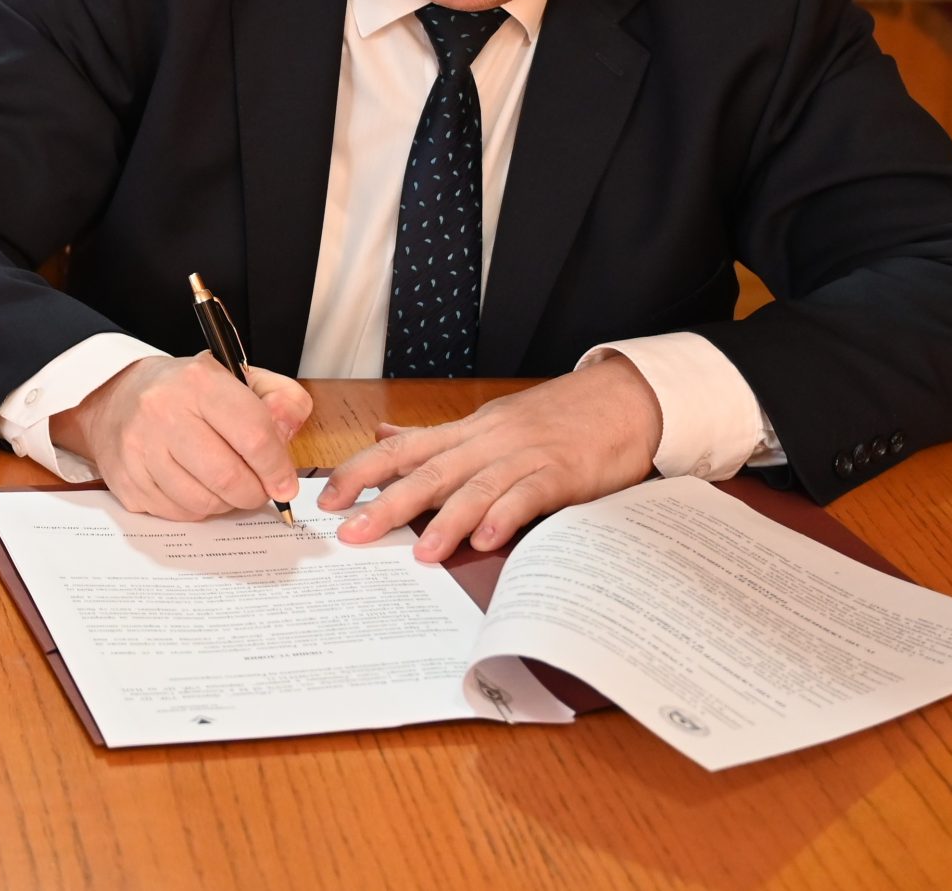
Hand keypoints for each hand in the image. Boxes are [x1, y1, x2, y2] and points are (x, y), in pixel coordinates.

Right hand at [51, 353, 312, 520]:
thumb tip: (287, 436)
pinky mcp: (126, 479)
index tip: (284, 484)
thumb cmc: (188, 393)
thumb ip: (281, 400)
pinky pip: (177, 513)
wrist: (118, 399)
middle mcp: (163, 410)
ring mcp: (139, 448)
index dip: (277, 468)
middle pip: (228, 476)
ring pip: (203, 502)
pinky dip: (196, 509)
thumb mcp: (240, 379)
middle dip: (253, 493)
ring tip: (225, 485)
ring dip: (225, 503)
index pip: (253, 435)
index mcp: (199, 381)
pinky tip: (195, 487)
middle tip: (257, 489)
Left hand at [319, 354, 662, 560]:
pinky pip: (529, 494)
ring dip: (446, 520)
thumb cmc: (555, 417)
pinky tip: (488, 539)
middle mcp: (487, 441)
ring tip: (421, 553)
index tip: (327, 500)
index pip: (401, 449)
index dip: (361, 472)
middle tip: (352, 534)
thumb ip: (436, 438)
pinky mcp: (562, 473)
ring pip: (475, 486)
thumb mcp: (488, 422)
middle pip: (428, 472)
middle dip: (386, 504)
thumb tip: (383, 435)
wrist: (624, 399)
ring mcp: (525, 455)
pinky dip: (506, 515)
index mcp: (466, 432)